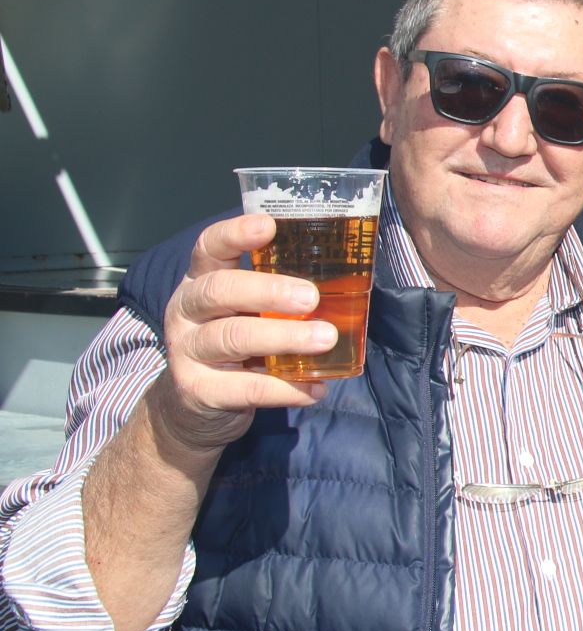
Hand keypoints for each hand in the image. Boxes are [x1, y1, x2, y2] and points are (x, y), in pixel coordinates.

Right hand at [146, 214, 333, 453]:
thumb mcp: (246, 311)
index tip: (268, 225)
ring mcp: (187, 351)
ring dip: (284, 337)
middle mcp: (187, 311)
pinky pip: (245, 388)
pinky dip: (285, 389)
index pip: (208, 247)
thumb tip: (348, 279)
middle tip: (311, 298)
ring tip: (325, 339)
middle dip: (268, 290)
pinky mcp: (198, 391)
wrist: (194, 405)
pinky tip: (315, 388)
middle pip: (219, 290)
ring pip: (232, 337)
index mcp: (201, 281)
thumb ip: (278, 294)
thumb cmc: (235, 345)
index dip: (234, 234)